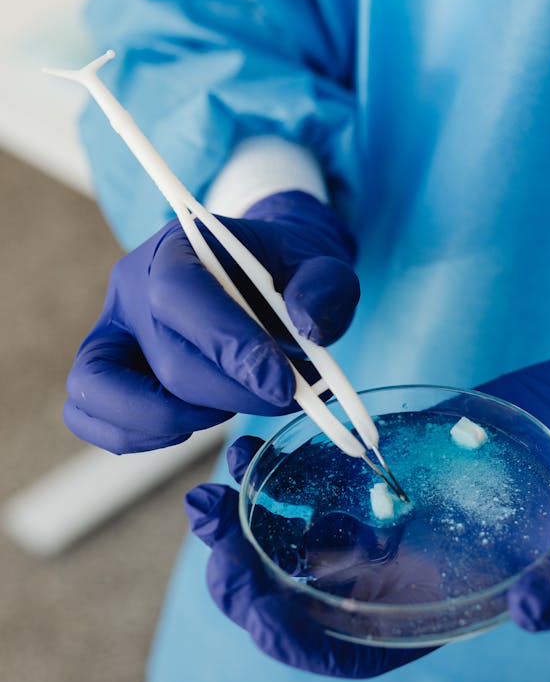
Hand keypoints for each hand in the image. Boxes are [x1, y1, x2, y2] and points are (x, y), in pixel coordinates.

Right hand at [64, 191, 359, 452]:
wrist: (260, 276)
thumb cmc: (287, 272)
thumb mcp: (320, 264)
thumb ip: (326, 288)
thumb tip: (309, 327)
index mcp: (179, 246)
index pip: (183, 296)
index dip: (232, 347)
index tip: (284, 385)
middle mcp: (131, 286)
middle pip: (168, 359)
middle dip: (236, 394)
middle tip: (286, 397)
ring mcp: (110, 329)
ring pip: (109, 392)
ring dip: (183, 417)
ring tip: (234, 405)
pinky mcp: (104, 369)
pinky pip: (91, 414)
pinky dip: (140, 435)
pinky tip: (194, 423)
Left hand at [185, 342, 549, 679]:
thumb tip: (527, 613)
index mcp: (447, 605)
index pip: (355, 651)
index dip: (298, 644)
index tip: (258, 606)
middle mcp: (408, 568)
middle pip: (303, 598)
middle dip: (244, 579)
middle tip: (211, 529)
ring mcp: (395, 513)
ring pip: (297, 538)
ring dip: (243, 524)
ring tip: (211, 487)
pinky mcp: (390, 461)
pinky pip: (318, 476)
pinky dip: (278, 469)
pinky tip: (252, 444)